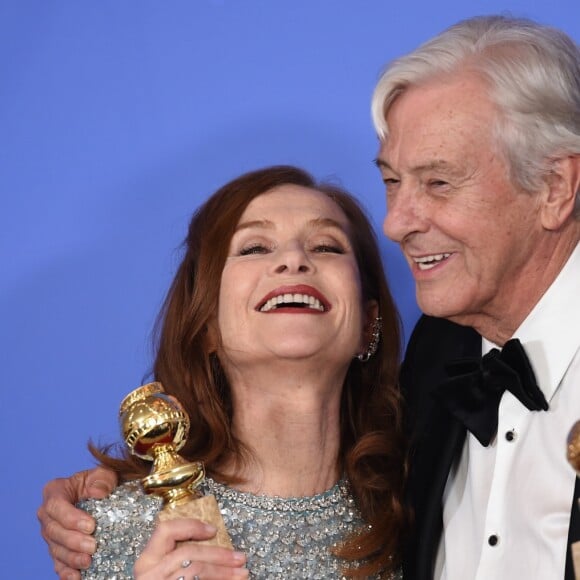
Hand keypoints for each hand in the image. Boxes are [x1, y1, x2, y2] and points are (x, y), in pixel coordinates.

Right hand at [37, 466, 116, 578]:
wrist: (99, 495)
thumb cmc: (100, 482)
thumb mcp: (104, 474)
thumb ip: (103, 479)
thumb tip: (99, 493)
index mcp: (55, 491)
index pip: (56, 505)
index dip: (71, 518)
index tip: (91, 526)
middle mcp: (47, 514)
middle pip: (53, 531)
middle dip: (73, 541)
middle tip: (93, 546)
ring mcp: (50, 533)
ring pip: (55, 549)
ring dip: (70, 558)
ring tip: (88, 562)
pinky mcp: (57, 548)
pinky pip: (57, 563)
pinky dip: (65, 572)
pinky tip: (76, 577)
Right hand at [134, 518, 248, 578]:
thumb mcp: (166, 570)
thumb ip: (181, 556)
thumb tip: (214, 539)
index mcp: (147, 561)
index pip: (165, 530)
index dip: (191, 526)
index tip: (213, 530)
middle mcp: (149, 574)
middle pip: (189, 552)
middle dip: (219, 554)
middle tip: (240, 558)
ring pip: (197, 570)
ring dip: (225, 571)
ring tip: (242, 573)